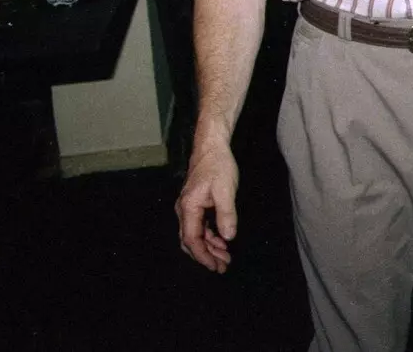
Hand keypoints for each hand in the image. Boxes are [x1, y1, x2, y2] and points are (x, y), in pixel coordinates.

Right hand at [175, 138, 239, 272]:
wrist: (212, 146)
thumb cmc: (219, 166)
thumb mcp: (226, 190)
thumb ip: (226, 215)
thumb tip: (228, 237)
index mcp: (188, 208)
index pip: (191, 239)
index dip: (203, 255)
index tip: (215, 266)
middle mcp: (184, 210)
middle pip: (190, 241)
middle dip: (206, 255)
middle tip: (223, 266)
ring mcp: (188, 207)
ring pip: (195, 234)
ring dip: (209, 247)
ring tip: (225, 257)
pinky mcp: (195, 204)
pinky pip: (199, 226)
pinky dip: (209, 235)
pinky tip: (222, 241)